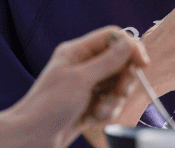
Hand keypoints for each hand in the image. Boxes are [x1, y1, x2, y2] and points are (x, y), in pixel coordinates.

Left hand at [6, 25, 148, 147]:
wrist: (31, 140)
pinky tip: (92, 119)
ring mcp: (86, 85)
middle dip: (123, 80)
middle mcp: (82, 65)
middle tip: (120, 92)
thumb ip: (108, 61)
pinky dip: (106, 112)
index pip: (112, 38)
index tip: (143, 64)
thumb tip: (128, 43)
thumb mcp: (81, 80)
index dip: (130, 48)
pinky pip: (109, 103)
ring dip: (113, 100)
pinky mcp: (88, 104)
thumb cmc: (48, 107)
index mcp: (77, 52)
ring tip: (100, 111)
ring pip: (116, 85)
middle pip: (119, 62)